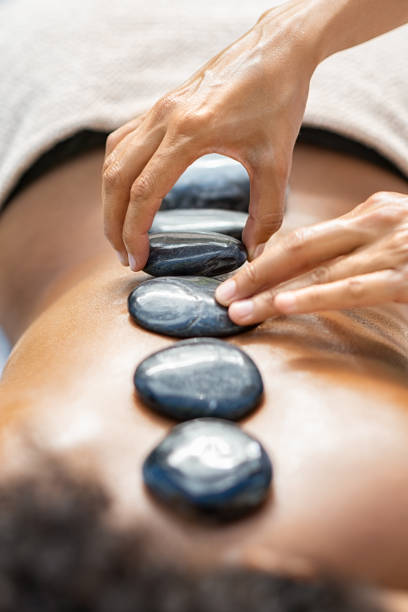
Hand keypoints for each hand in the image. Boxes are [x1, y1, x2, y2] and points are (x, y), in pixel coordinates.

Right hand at [102, 5, 317, 269]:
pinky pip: (124, 141)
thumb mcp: (278, 161)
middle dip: (112, 222)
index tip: (138, 260)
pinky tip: (129, 190)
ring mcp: (159, 109)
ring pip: (113, 158)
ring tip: (120, 229)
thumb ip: (268, 211)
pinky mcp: (162, 105)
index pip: (144, 192)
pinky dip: (118, 171)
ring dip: (110, 197)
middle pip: (116, 178)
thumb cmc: (278, 98)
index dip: (134, 232)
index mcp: (189, 132)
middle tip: (123, 255)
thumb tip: (254, 250)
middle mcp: (164, 118)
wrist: (277, 48)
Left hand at [215, 192, 407, 322]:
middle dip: (254, 273)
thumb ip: (363, 245)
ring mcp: (388, 249)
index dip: (266, 261)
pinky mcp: (403, 278)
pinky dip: (312, 297)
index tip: (239, 281)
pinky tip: (282, 305)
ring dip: (269, 293)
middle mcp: (374, 224)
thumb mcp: (400, 232)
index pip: (305, 238)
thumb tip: (323, 267)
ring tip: (237, 310)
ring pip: (316, 272)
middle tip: (221, 294)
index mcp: (369, 213)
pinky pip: (350, 290)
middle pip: (300, 248)